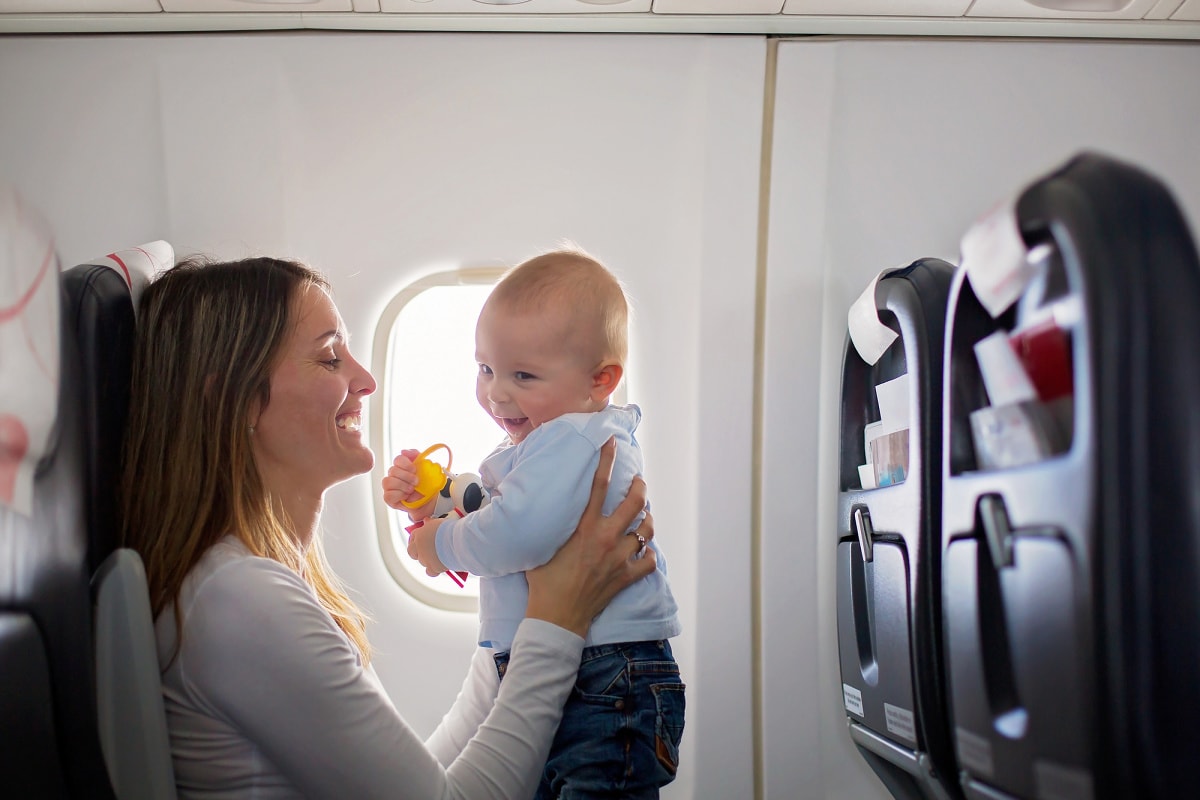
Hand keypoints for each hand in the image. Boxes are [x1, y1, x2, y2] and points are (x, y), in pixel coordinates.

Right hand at [382, 449, 436, 520]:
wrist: (429, 500)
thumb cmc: (426, 484)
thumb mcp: (426, 467)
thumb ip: (416, 456)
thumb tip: (404, 451)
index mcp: (402, 466)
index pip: (398, 459)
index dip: (406, 464)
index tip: (414, 469)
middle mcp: (394, 475)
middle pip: (393, 470)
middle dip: (406, 476)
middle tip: (416, 482)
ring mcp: (390, 486)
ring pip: (388, 481)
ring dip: (402, 485)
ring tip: (411, 490)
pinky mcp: (389, 498)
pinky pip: (388, 495)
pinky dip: (399, 495)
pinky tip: (405, 496)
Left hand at [407, 516, 448, 575]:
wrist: (457, 541)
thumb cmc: (450, 530)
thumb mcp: (438, 522)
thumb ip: (431, 524)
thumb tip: (427, 521)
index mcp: (420, 534)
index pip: (413, 536)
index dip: (417, 538)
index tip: (422, 539)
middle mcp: (419, 547)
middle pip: (412, 551)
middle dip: (418, 551)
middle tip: (426, 549)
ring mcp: (425, 558)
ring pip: (422, 561)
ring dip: (428, 559)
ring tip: (439, 555)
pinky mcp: (433, 568)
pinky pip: (430, 572)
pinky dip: (434, 570)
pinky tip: (439, 566)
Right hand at [525, 437, 654, 637]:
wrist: (557, 617)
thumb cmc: (543, 584)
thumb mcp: (540, 547)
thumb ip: (547, 526)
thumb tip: (533, 507)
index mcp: (584, 527)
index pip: (599, 484)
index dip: (607, 460)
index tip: (612, 442)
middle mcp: (606, 538)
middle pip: (635, 503)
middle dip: (640, 487)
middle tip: (637, 482)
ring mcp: (619, 558)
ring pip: (646, 530)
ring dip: (646, 520)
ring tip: (643, 516)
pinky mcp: (625, 577)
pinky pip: (648, 561)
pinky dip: (648, 554)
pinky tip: (644, 551)